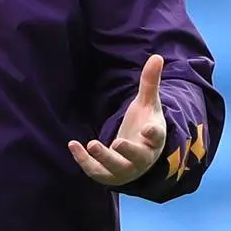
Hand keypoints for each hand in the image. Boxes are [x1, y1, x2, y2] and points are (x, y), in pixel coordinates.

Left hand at [69, 54, 167, 186]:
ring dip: (104, 158)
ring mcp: (125, 168)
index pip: (156, 137)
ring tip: (91, 144)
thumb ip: (149, 83)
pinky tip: (73, 144)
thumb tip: (156, 56)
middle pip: (138, 157)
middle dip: (128, 152)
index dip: (153, 134)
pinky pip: (96, 171)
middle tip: (118, 142)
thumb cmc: (143, 126)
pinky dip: (84, 161)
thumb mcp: (147, 104)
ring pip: (116, 168)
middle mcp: (142, 157)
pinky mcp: (108, 174)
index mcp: (153, 139)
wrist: (140, 155)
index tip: (147, 129)